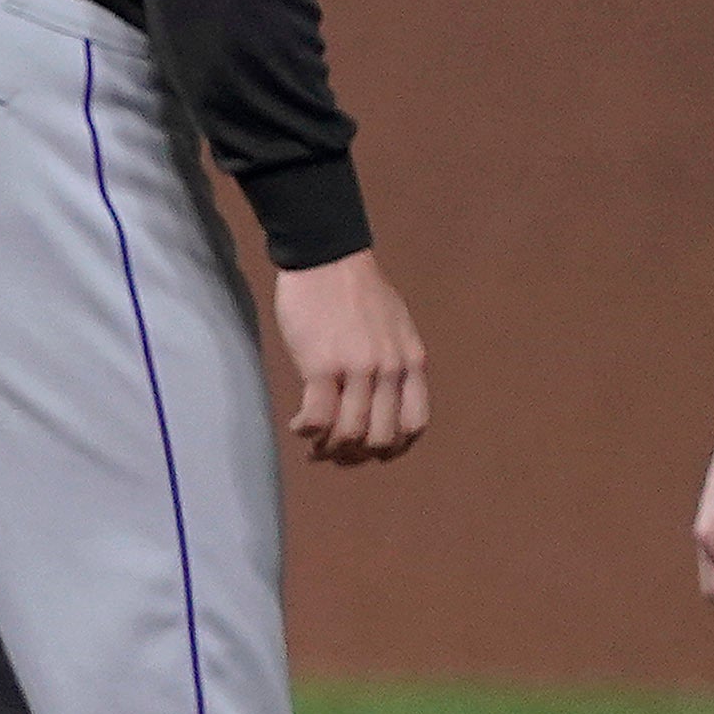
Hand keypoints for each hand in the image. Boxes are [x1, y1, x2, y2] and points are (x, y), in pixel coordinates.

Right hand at [274, 250, 427, 464]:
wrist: (326, 257)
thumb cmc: (356, 290)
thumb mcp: (396, 327)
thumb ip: (394, 363)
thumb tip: (380, 402)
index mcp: (412, 360)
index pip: (415, 424)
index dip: (394, 448)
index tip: (372, 451)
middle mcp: (390, 369)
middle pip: (381, 437)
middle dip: (357, 455)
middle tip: (337, 454)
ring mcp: (357, 369)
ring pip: (349, 434)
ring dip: (329, 449)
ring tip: (314, 445)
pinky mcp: (321, 366)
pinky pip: (317, 417)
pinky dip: (307, 431)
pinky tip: (298, 426)